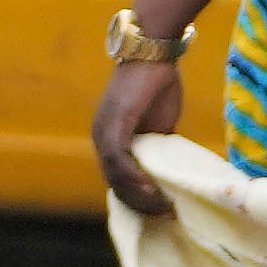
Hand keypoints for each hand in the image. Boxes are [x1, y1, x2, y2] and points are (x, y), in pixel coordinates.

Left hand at [91, 50, 189, 220]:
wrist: (153, 51)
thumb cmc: (157, 84)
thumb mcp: (159, 124)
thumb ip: (157, 146)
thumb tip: (166, 171)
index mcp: (109, 139)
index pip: (118, 179)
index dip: (138, 199)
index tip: (161, 210)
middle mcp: (100, 138)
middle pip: (115, 184)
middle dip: (141, 203)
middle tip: (166, 214)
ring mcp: (104, 131)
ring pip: (115, 177)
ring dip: (140, 196)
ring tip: (163, 206)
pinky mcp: (114, 123)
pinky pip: (119, 159)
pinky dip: (134, 177)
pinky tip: (151, 189)